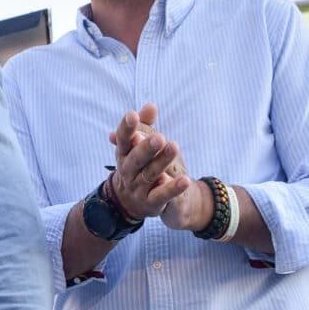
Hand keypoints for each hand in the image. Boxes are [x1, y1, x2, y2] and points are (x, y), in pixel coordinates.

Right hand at [106, 104, 190, 220]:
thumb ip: (145, 126)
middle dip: (146, 148)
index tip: (132, 115)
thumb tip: (151, 106)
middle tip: (159, 137)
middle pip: (135, 159)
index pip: (123, 140)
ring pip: (150, 175)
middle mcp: (127, 172)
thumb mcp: (138, 147)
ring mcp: (138, 188)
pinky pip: (162, 195)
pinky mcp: (151, 203)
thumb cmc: (138, 166)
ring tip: (174, 147)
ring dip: (162, 162)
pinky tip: (185, 180)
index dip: (126, 128)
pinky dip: (172, 189)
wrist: (131, 202)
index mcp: (123, 155)